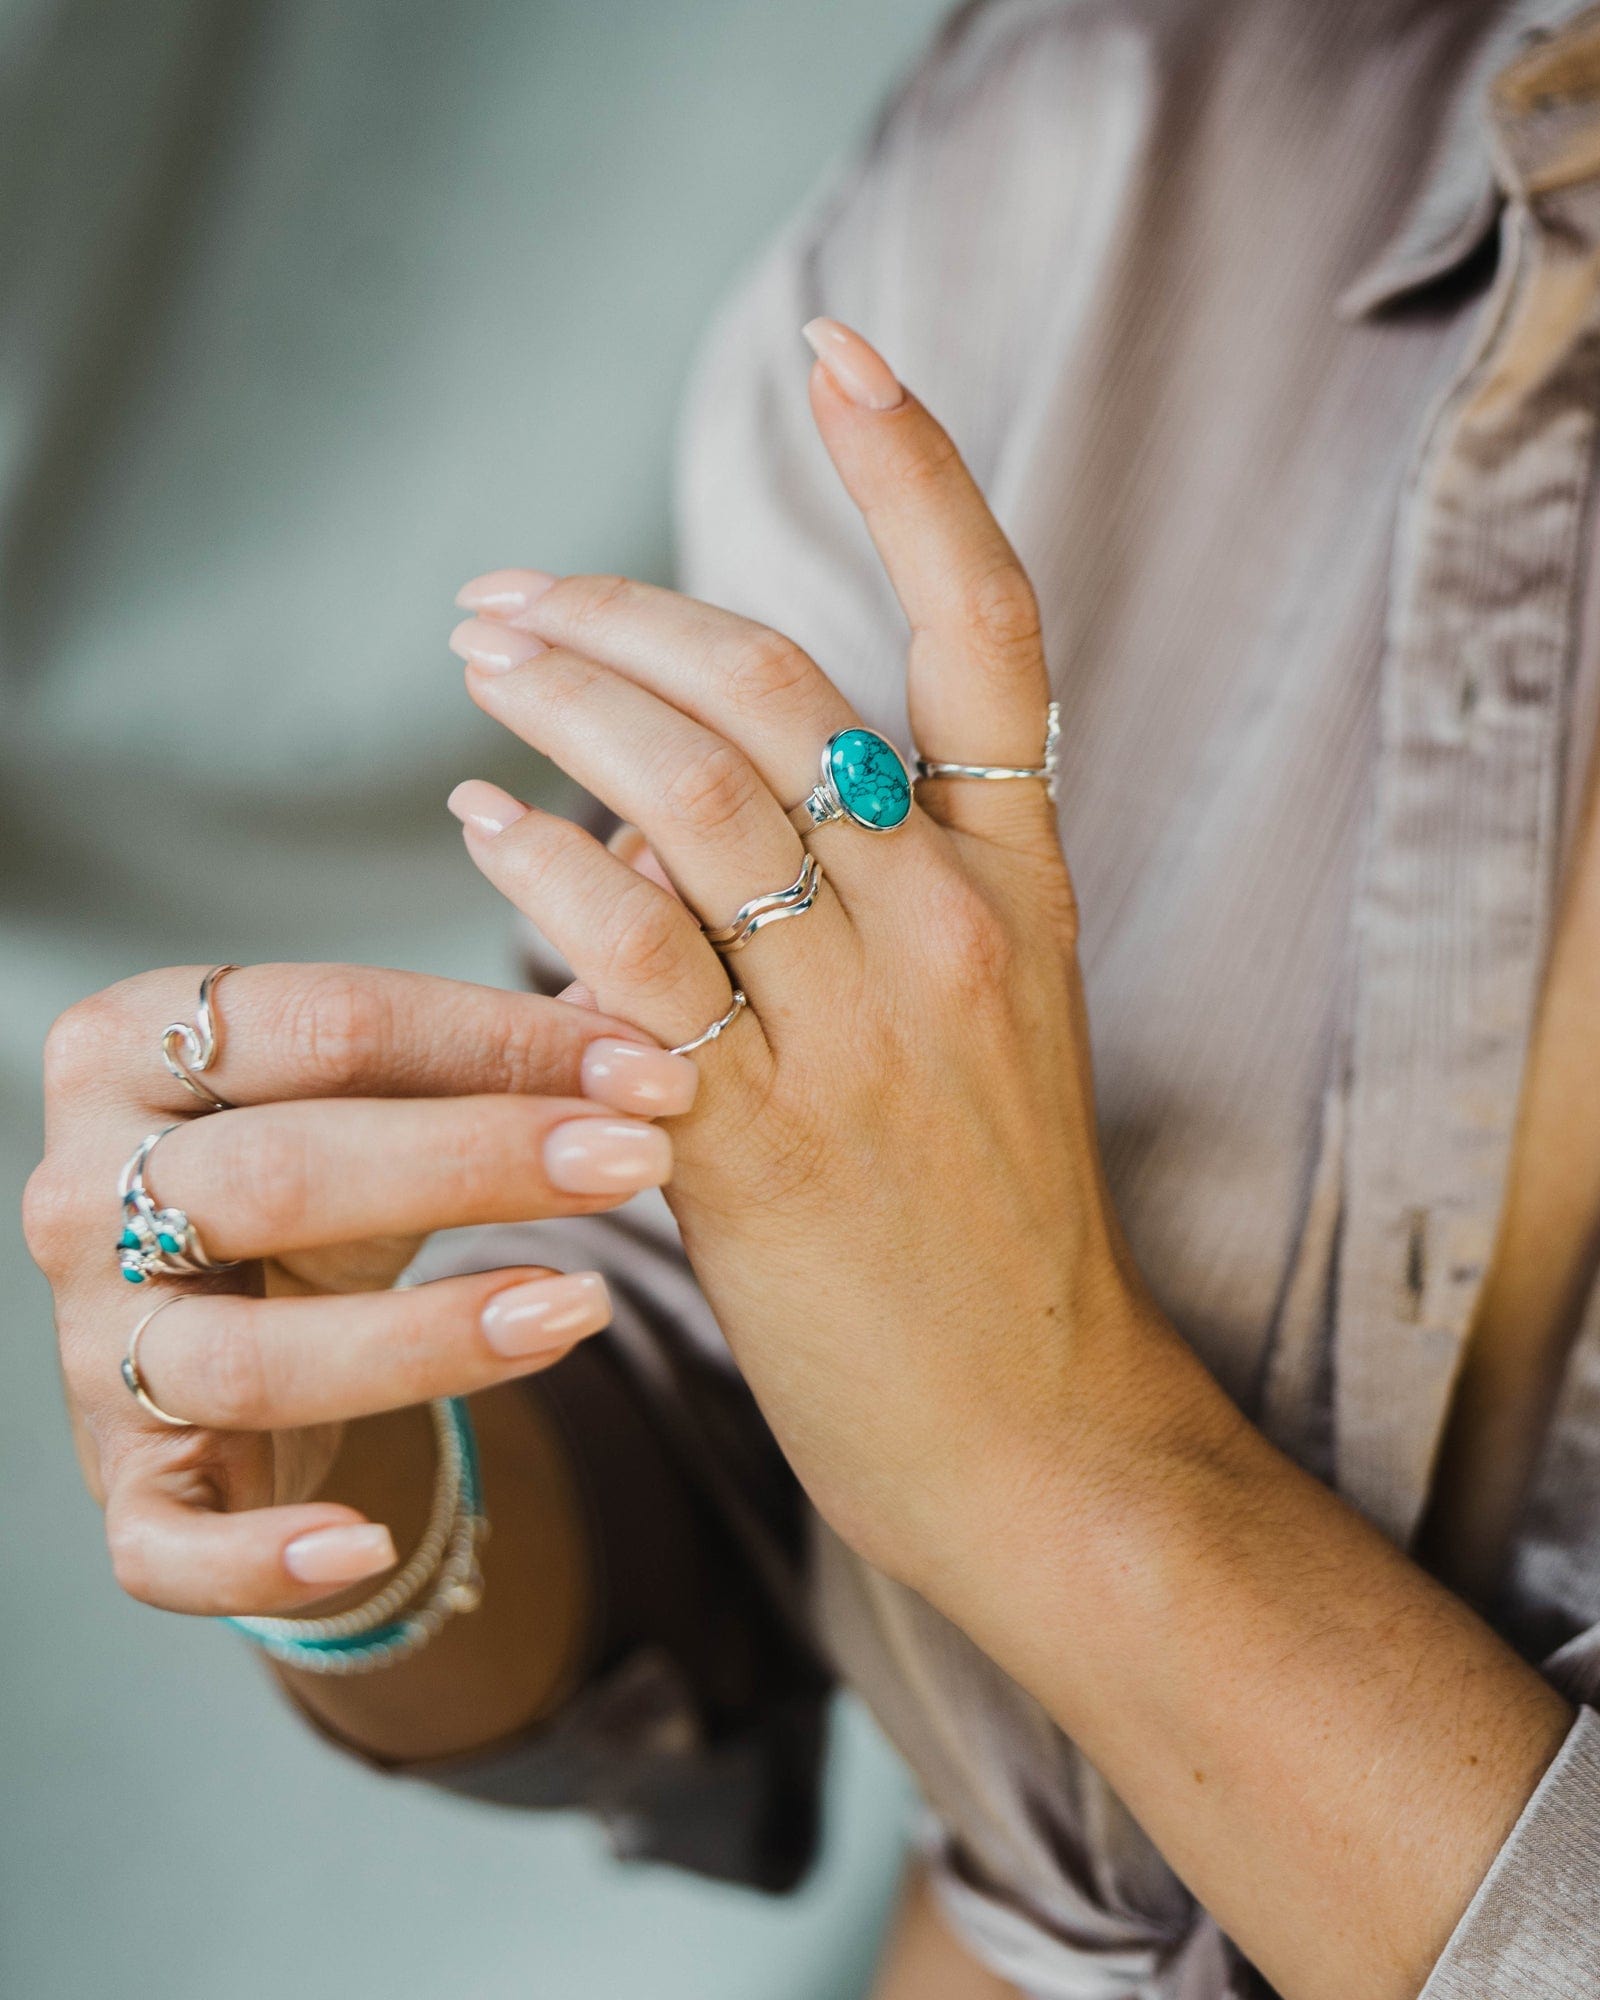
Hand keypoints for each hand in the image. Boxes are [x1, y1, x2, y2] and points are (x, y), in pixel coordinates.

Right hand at [24, 964, 694, 1616]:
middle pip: (283, 1174)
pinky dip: (262, 1559)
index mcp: (137, 1045)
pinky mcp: (125, 1481)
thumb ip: (503, 1040)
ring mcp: (93, 1342)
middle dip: (480, 1163)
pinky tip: (370, 1542)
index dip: (501, 1041)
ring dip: (426, 1339)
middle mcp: (88, 1189)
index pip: (328, 1025)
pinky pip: (168, 1542)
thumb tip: (654, 991)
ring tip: (582, 1308)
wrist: (248, 1310)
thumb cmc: (332, 1169)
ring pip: (248, 1358)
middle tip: (638, 1159)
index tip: (652, 1068)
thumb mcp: (399, 1089)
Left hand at [445, 318, 1151, 1597]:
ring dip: (563, 702)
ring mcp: (866, 1025)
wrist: (1029, 1422)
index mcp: (1023, 876)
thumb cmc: (983, 1221)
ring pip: (696, 791)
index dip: (917, 468)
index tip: (843, 350)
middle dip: (623, 612)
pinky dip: (543, 864)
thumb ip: (849, 888)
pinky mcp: (763, 1134)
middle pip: (777, 683)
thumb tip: (655, 795)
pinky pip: (633, 952)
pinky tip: (478, 824)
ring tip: (477, 663)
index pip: (987, 624)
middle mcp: (954, 922)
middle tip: (507, 599)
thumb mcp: (972, 1021)